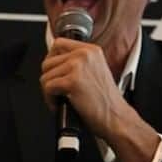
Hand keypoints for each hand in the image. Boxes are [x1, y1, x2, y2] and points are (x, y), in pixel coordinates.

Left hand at [40, 38, 160, 161]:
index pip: (58, 43)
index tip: (53, 71)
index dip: (51, 59)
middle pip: (48, 61)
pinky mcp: (72, 81)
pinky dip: (50, 100)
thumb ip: (77, 63)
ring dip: (49, 91)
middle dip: (49, 79)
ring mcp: (77, 66)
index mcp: (91, 50)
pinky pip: (47, 87)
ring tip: (61, 99)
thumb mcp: (95, 70)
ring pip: (45, 76)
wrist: (116, 117)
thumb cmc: (106, 100)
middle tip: (58, 91)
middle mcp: (84, 55)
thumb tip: (54, 61)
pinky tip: (60, 104)